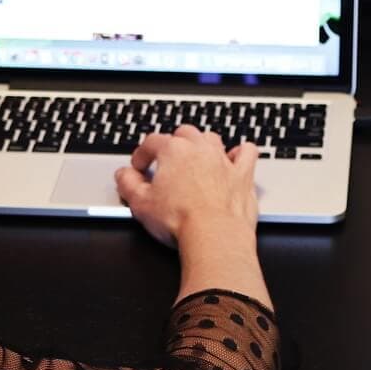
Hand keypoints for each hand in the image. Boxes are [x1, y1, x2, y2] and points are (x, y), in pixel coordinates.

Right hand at [114, 125, 259, 248]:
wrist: (214, 235)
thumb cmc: (180, 220)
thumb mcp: (140, 204)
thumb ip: (128, 184)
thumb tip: (123, 175)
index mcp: (173, 150)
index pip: (152, 142)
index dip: (142, 154)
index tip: (139, 167)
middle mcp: (200, 149)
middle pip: (183, 134)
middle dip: (172, 144)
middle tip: (166, 162)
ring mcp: (223, 160)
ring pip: (211, 139)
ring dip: (202, 145)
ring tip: (195, 158)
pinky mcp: (243, 175)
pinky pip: (246, 152)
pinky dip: (241, 152)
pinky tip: (235, 158)